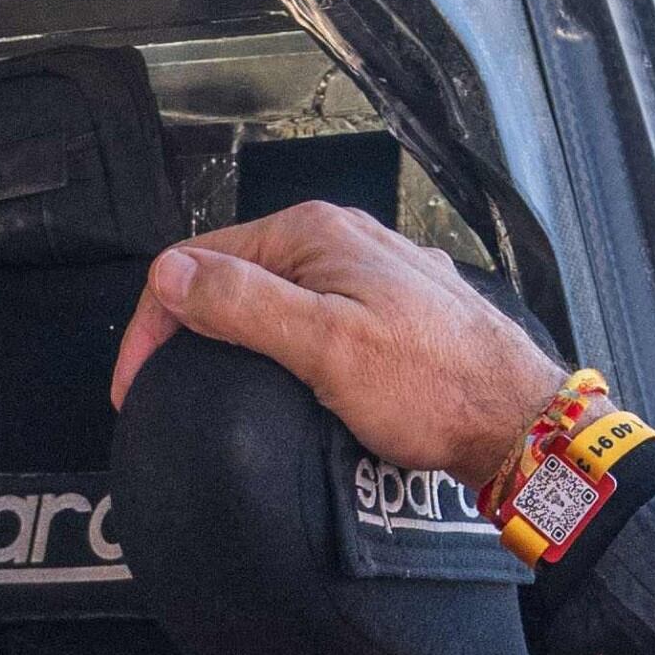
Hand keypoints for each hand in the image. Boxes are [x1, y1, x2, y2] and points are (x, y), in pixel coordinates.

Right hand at [109, 201, 567, 484]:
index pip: (199, 258)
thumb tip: (171, 273)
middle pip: (235, 273)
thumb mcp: (324, 345)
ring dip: (236, 335)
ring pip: (276, 295)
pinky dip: (282, 342)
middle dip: (191, 326)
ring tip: (213, 386)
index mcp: (316, 233)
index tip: (137, 383)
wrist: (518, 421)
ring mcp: (371, 272)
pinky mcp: (391, 309)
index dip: (156, 321)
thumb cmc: (434, 386)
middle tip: (164, 390)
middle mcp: (343, 238)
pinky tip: (283, 379)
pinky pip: (316, 314)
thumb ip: (243, 303)